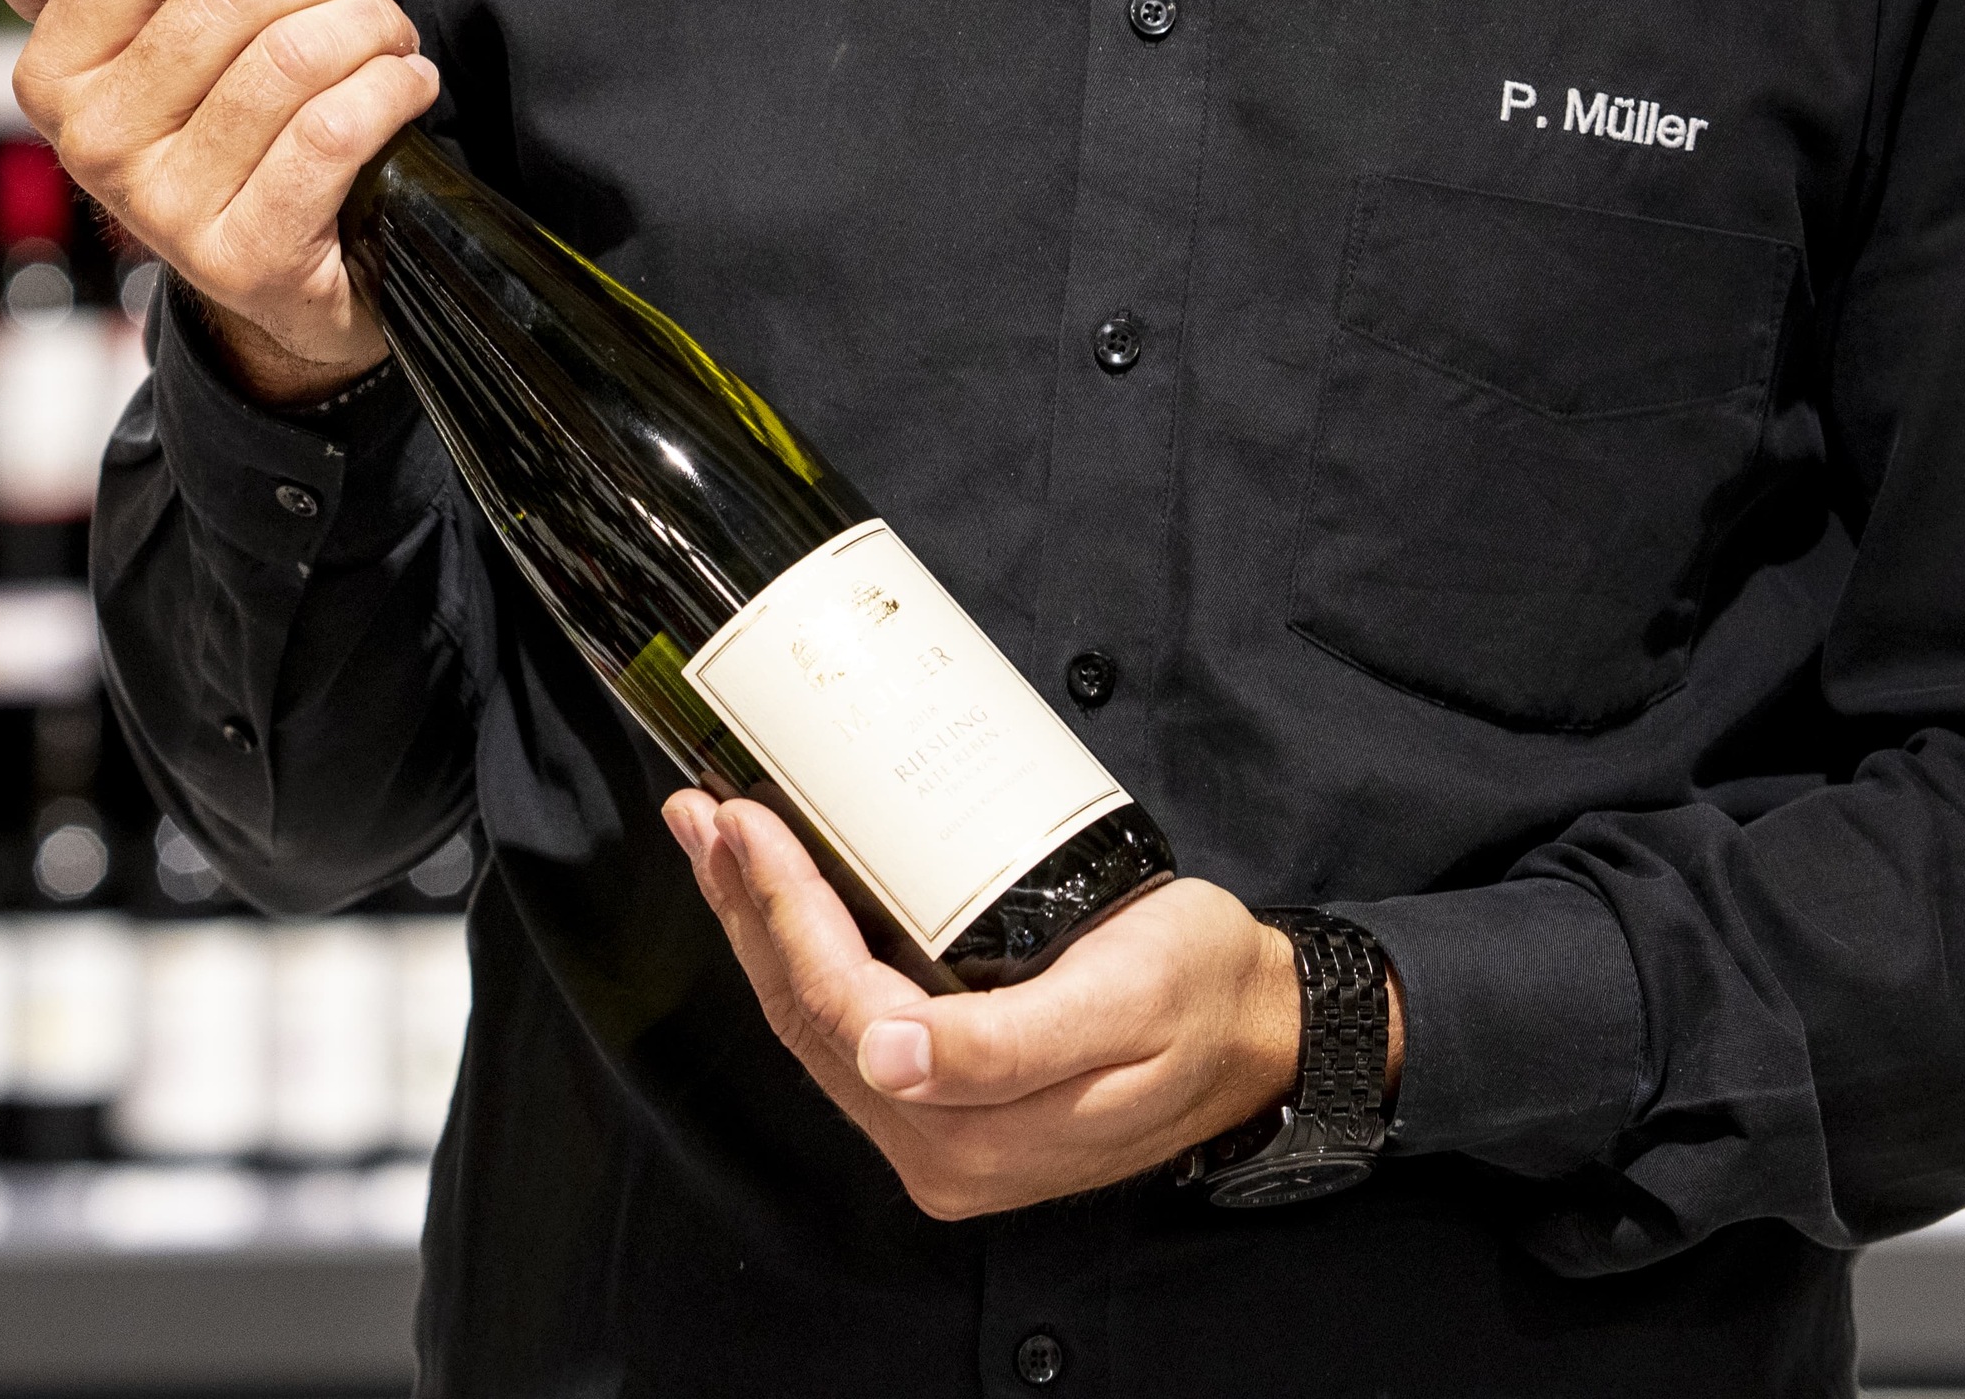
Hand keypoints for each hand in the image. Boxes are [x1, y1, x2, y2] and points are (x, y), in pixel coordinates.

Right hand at [0, 0, 432, 402]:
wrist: (275, 281)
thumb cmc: (217, 130)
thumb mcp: (137, 54)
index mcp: (53, 75)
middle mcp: (94, 145)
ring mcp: (167, 210)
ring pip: (293, 56)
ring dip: (369, 27)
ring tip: (385, 38)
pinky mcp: (246, 260)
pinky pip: (334, 130)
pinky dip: (391, 89)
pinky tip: (405, 85)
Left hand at [664, 791, 1322, 1218]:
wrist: (1260, 1029)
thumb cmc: (1202, 995)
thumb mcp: (1121, 1003)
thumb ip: (1003, 1047)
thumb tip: (886, 1059)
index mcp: (973, 1133)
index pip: (839, 1010)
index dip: (784, 913)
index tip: (750, 821)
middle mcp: (939, 1149)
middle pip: (807, 1017)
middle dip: (747, 909)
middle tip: (704, 814)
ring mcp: (937, 1131)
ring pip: (814, 1022)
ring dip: (760, 926)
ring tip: (718, 840)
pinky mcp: (945, 1101)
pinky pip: (847, 1026)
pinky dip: (804, 952)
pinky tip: (781, 898)